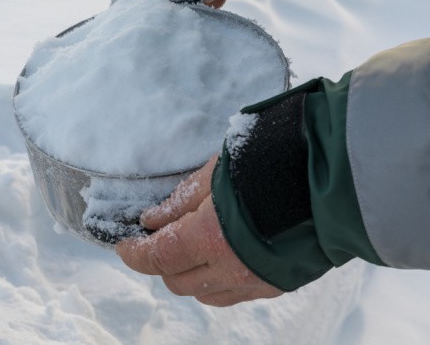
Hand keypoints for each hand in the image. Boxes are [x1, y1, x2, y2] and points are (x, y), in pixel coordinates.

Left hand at [116, 155, 282, 306]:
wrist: (333, 176)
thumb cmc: (270, 163)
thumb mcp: (214, 173)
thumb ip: (179, 202)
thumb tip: (151, 221)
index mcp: (211, 238)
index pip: (158, 258)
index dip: (135, 254)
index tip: (124, 245)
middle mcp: (232, 269)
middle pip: (177, 281)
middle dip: (161, 262)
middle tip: (159, 238)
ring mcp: (257, 282)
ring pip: (204, 293)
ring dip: (189, 273)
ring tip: (190, 246)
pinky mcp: (278, 285)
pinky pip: (233, 294)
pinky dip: (216, 279)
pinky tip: (220, 254)